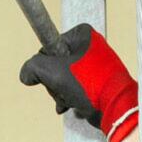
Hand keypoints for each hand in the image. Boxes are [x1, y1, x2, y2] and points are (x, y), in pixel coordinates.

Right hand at [18, 24, 141, 141]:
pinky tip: (72, 105)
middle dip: (54, 82)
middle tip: (62, 89)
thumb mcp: (52, 71)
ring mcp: (95, 65)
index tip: (50, 74)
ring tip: (69, 99)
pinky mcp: (98, 81)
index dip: (45, 63)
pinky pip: (76, 88)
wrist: (115, 107)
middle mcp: (91, 46)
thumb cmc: (88, 84)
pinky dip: (71, 98)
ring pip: (64, 78)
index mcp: (82, 35)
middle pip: (56, 64)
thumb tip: (26, 75)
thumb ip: (33, 68)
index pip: (49, 46)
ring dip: (61, 93)